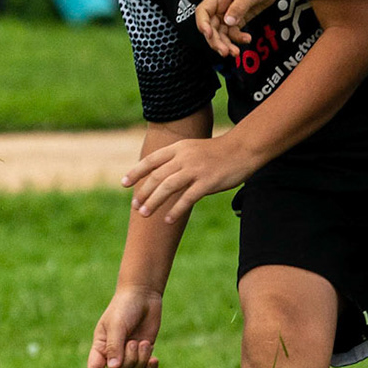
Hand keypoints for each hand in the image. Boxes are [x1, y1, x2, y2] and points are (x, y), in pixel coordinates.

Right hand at [87, 286, 163, 367]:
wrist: (142, 296)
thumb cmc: (124, 307)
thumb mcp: (117, 325)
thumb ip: (114, 346)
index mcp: (100, 346)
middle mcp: (113, 353)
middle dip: (129, 361)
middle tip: (134, 343)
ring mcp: (129, 354)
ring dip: (141, 358)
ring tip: (144, 342)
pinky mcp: (143, 353)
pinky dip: (150, 367)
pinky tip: (155, 359)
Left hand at [122, 136, 250, 223]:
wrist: (243, 149)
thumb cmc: (218, 152)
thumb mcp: (193, 149)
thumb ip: (178, 159)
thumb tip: (161, 176)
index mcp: (178, 148)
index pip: (151, 160)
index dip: (136, 172)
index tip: (123, 183)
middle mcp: (184, 157)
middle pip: (156, 176)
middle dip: (143, 193)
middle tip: (135, 206)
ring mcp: (195, 170)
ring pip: (167, 187)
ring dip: (153, 202)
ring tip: (144, 214)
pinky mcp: (207, 182)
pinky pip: (187, 198)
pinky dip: (175, 210)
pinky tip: (168, 219)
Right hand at [195, 0, 278, 56]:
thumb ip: (239, 7)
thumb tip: (228, 22)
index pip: (203, 11)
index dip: (202, 24)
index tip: (208, 35)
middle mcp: (221, 7)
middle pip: (211, 27)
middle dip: (216, 41)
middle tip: (224, 52)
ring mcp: (229, 14)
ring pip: (222, 33)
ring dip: (226, 44)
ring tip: (235, 53)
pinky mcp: (239, 19)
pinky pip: (233, 33)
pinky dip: (238, 39)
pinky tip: (247, 39)